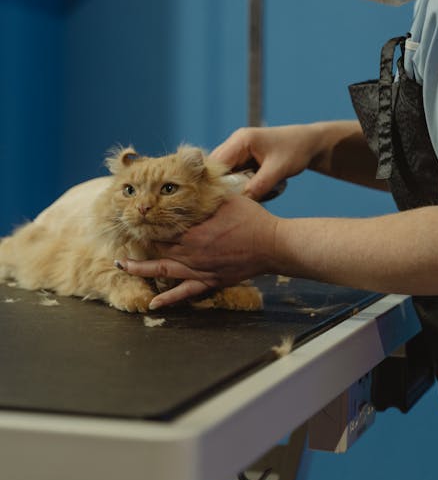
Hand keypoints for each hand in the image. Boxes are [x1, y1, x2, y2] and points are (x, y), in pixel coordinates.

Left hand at [119, 195, 279, 308]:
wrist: (272, 245)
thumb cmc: (252, 219)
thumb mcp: (227, 198)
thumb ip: (207, 191)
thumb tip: (193, 176)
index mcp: (193, 231)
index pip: (162, 226)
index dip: (149, 222)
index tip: (138, 216)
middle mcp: (191, 252)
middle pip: (158, 246)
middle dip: (143, 240)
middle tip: (127, 234)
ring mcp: (199, 270)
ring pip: (163, 270)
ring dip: (140, 268)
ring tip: (122, 265)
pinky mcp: (209, 281)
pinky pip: (184, 293)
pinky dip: (168, 299)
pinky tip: (154, 303)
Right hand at [211, 124, 322, 200]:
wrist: (308, 142)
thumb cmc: (295, 151)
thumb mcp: (278, 170)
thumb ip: (259, 186)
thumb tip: (241, 203)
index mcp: (241, 140)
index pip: (216, 162)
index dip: (213, 182)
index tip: (216, 201)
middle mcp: (235, 142)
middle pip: (215, 167)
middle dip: (218, 186)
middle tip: (223, 205)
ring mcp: (238, 149)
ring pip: (222, 172)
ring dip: (227, 186)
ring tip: (232, 201)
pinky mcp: (242, 157)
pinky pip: (232, 173)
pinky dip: (235, 184)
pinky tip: (241, 195)